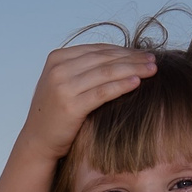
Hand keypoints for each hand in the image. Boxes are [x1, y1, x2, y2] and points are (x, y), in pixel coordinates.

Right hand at [16, 43, 158, 160]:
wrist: (38, 141)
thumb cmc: (56, 113)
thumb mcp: (63, 82)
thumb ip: (82, 68)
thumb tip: (119, 58)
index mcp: (57, 57)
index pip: (97, 49)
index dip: (123, 50)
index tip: (142, 54)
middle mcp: (58, 69)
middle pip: (104, 59)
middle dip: (132, 58)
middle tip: (153, 59)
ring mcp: (63, 87)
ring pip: (106, 73)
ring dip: (132, 69)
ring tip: (152, 69)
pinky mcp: (70, 106)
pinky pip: (102, 92)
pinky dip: (121, 85)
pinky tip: (137, 83)